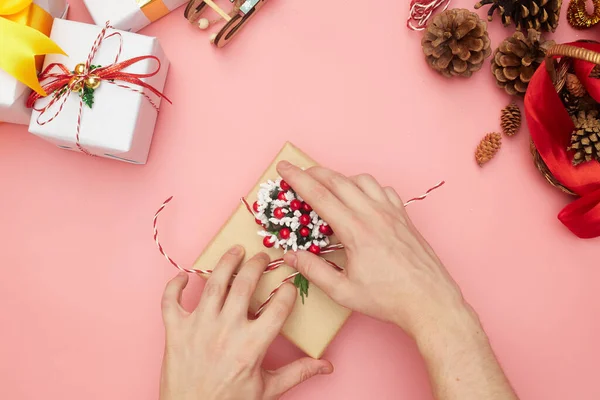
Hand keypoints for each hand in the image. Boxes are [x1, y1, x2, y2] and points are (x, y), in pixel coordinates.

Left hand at [159, 247, 332, 399]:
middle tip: (263, 256)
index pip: (278, 307)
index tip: (288, 285)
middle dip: (257, 265)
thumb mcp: (267, 390)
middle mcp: (225, 330)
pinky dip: (174, 286)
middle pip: (244, 285)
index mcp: (251, 345)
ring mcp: (198, 327)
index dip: (287, 291)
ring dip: (225, 263)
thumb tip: (325, 365)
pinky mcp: (175, 331)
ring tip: (235, 251)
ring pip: (213, 284)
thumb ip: (297, 373)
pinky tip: (184, 276)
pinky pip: (170, 301)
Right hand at [278, 162, 471, 338]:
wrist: (429, 300)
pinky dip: (367, 187)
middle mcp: (373, 215)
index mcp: (355, 231)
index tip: (284, 168)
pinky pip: (383, 190)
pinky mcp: (404, 217)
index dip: (298, 179)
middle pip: (338, 181)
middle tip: (299, 171)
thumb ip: (314, 271)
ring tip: (329, 186)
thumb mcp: (343, 291)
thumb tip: (292, 256)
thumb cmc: (387, 299)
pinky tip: (362, 198)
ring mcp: (392, 213)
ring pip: (362, 180)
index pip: (320, 196)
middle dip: (314, 172)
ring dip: (341, 178)